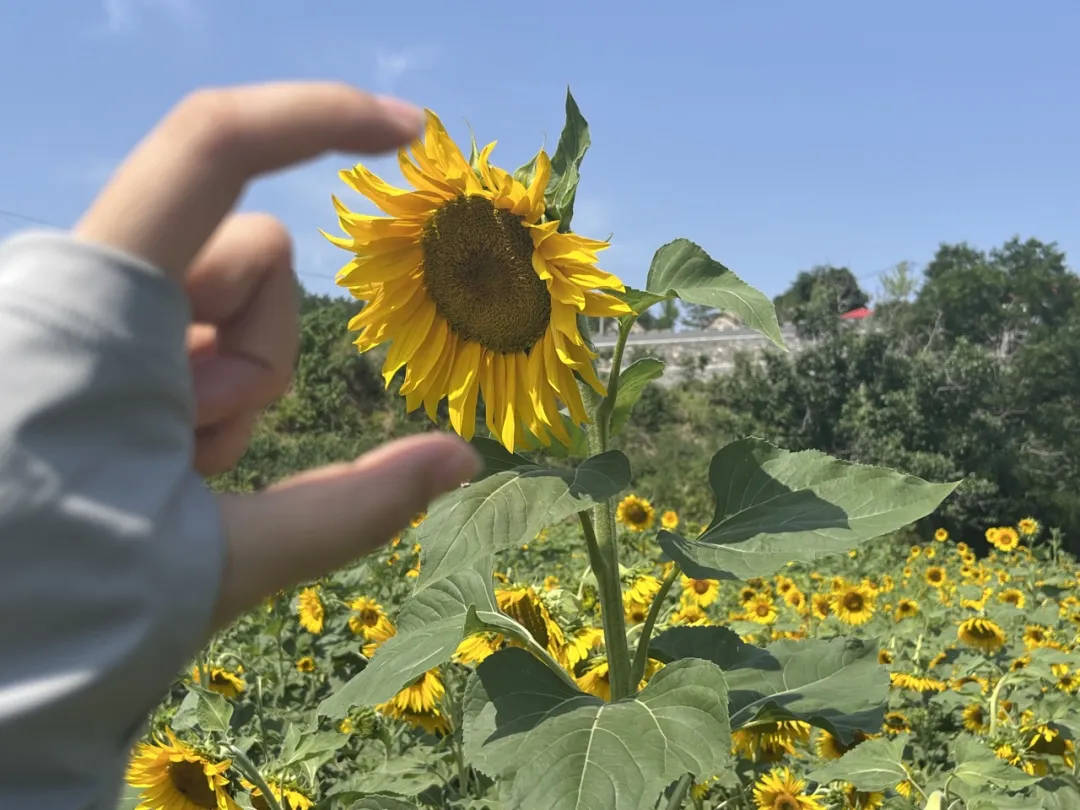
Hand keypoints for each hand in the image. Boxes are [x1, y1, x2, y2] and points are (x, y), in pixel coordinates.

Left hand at [74, 83, 480, 627]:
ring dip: (221, 387)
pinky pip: (183, 325)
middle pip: (249, 258)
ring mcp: (79, 307)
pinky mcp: (80, 330)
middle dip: (257, 359)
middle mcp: (81, 284)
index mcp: (104, 310)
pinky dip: (193, 393)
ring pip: (223, 298)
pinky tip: (149, 458)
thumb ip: (352, 508)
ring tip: (168, 471)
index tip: (410, 133)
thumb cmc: (62, 605)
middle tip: (198, 457)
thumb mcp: (218, 559)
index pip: (214, 148)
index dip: (320, 116)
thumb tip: (462, 461)